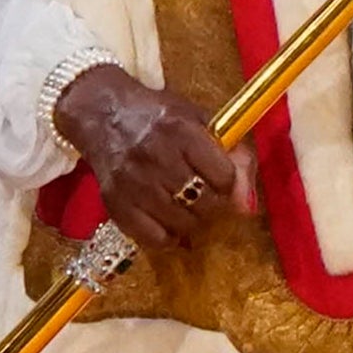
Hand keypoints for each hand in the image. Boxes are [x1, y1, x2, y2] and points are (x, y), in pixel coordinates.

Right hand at [55, 63, 251, 251]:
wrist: (104, 114)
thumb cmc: (160, 118)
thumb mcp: (201, 122)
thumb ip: (234, 157)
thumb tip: (248, 206)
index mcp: (181, 131)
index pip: (224, 176)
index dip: (227, 181)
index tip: (217, 175)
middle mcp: (156, 156)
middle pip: (205, 203)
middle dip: (212, 203)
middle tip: (202, 193)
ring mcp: (132, 182)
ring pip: (181, 223)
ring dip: (191, 220)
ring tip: (184, 205)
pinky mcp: (114, 202)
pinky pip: (152, 238)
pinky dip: (166, 237)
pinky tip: (166, 223)